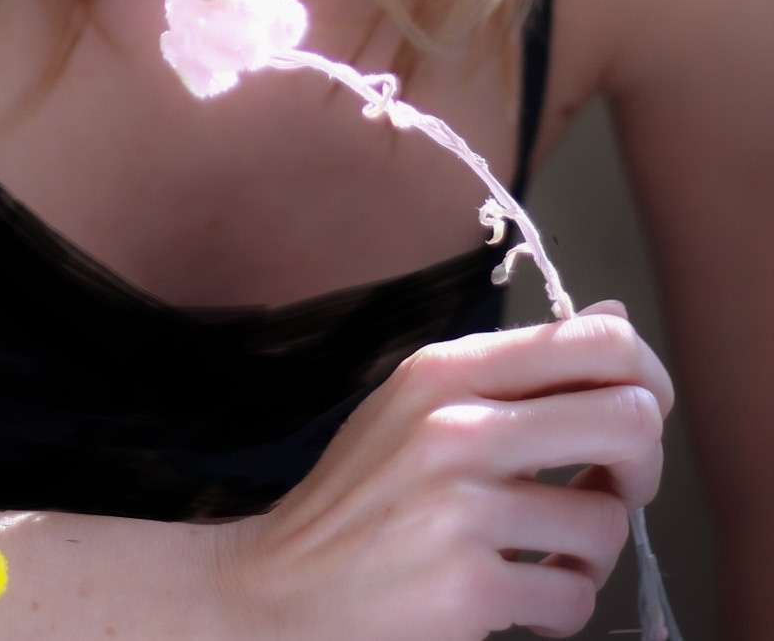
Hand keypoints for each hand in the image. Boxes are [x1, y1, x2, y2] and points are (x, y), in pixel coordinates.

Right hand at [213, 305, 671, 640]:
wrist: (280, 588)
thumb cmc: (362, 498)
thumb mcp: (421, 405)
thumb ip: (517, 367)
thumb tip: (613, 315)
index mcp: (446, 370)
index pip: (597, 341)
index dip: (646, 378)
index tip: (635, 417)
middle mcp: (456, 426)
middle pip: (630, 419)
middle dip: (641, 468)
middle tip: (607, 491)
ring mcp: (462, 508)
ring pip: (608, 525)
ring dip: (586, 556)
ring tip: (537, 558)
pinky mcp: (469, 588)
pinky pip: (573, 599)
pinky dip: (555, 611)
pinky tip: (512, 602)